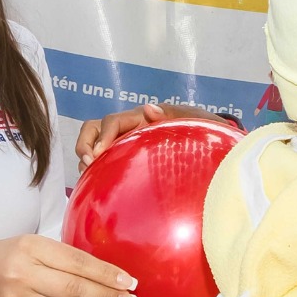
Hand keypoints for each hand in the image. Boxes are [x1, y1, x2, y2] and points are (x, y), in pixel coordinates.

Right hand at [0, 235, 136, 296]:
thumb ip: (62, 256)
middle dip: (108, 296)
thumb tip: (105, 272)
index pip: (77, 262)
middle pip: (75, 290)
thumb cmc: (3, 256)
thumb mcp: (30, 244)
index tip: (129, 281)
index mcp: (30, 247)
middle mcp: (23, 275)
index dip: (106, 274)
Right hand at [75, 103, 223, 170]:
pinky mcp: (126, 162)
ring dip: (86, 159)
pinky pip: (104, 164)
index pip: (113, 121)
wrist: (212, 147)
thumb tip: (149, 109)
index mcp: (142, 119)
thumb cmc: (204, 130)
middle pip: (94, 129)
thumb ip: (175, 113)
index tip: (96, 154)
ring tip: (89, 176)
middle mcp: (129, 130)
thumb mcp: (196, 119)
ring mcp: (126, 146)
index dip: (102, 136)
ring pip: (94, 146)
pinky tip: (99, 187)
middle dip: (84, 144)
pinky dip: (95, 172)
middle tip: (87, 164)